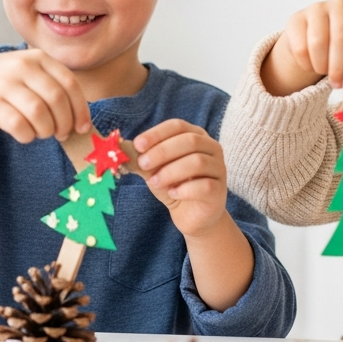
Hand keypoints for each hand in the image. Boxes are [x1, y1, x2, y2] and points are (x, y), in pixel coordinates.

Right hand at [0, 49, 91, 143]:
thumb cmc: (5, 82)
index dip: (80, 109)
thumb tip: (81, 120)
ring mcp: (5, 84)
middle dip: (65, 123)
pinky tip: (25, 134)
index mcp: (38, 58)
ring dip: (47, 130)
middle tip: (62, 134)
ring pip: (39, 113)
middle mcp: (22, 67)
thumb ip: (54, 86)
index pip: (70, 84)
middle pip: (57, 100)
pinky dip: (28, 135)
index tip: (83, 126)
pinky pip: (19, 125)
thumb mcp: (30, 71)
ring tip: (43, 133)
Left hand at [134, 119, 228, 236]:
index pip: (177, 126)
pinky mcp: (219, 191)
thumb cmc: (174, 186)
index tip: (138, 145)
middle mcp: (212, 148)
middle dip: (162, 152)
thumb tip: (123, 151)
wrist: (191, 215)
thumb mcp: (156, 170)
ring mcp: (219, 169)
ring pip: (197, 162)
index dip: (156, 133)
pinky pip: (204, 186)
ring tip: (155, 182)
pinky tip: (173, 193)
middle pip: (189, 141)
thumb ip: (144, 159)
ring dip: (171, 171)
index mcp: (196, 136)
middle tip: (143, 164)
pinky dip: (184, 189)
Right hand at [260, 0, 342, 96]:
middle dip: (338, 68)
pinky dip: (306, 64)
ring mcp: (317, 8)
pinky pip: (300, 47)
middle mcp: (341, 4)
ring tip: (324, 71)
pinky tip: (311, 64)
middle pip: (341, 39)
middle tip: (336, 85)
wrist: (316, 37)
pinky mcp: (296, 18)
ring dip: (321, 66)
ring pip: (318, 43)